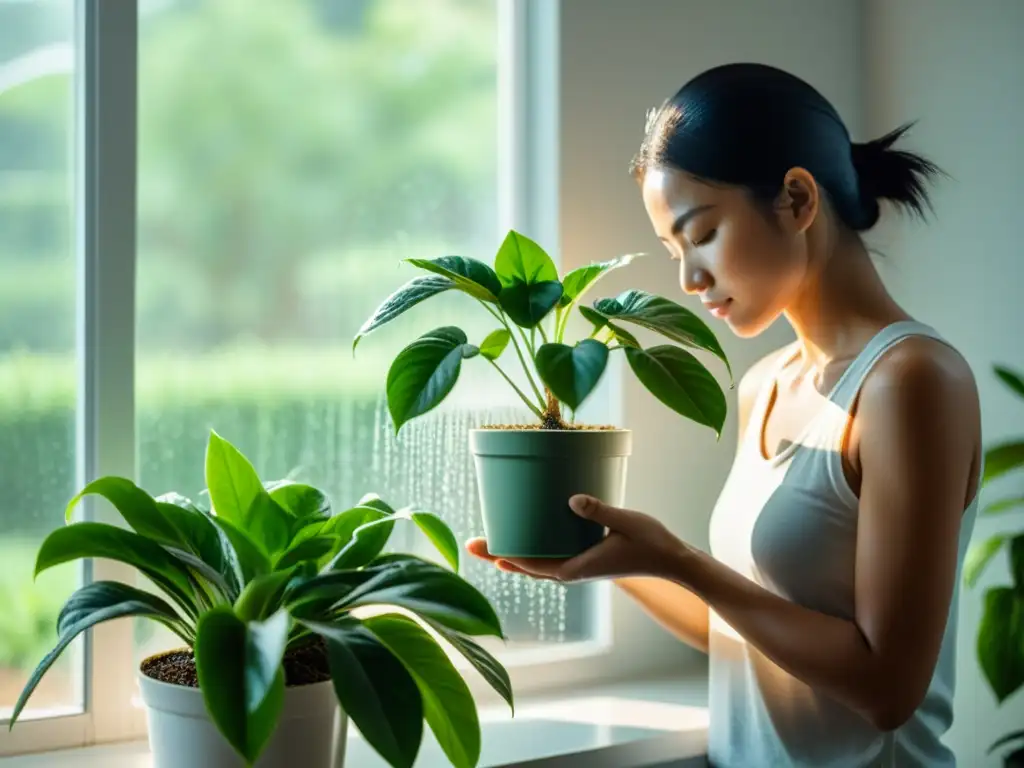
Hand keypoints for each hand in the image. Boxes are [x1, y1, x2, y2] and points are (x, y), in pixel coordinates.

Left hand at [465, 494, 689, 582]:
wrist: (672, 560)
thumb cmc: (651, 541)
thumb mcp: (626, 521)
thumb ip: (600, 509)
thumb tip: (572, 499)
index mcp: (578, 568)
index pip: (532, 564)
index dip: (505, 556)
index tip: (484, 547)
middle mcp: (573, 572)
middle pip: (526, 567)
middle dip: (498, 555)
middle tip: (470, 543)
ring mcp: (578, 568)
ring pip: (535, 566)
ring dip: (511, 555)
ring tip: (489, 544)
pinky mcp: (584, 561)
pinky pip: (549, 560)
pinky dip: (530, 554)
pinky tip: (524, 541)